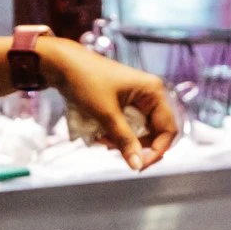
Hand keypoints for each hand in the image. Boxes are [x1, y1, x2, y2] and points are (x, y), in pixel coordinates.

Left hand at [42, 40, 178, 169]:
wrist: (62, 63)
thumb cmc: (86, 81)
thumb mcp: (106, 114)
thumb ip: (124, 140)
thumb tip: (138, 166)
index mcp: (153, 92)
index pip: (168, 129)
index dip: (157, 150)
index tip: (139, 165)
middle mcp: (150, 95)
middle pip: (155, 132)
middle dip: (136, 146)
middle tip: (113, 150)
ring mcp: (137, 99)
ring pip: (139, 131)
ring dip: (123, 141)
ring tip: (102, 141)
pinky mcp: (124, 103)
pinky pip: (128, 125)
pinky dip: (116, 134)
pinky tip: (100, 135)